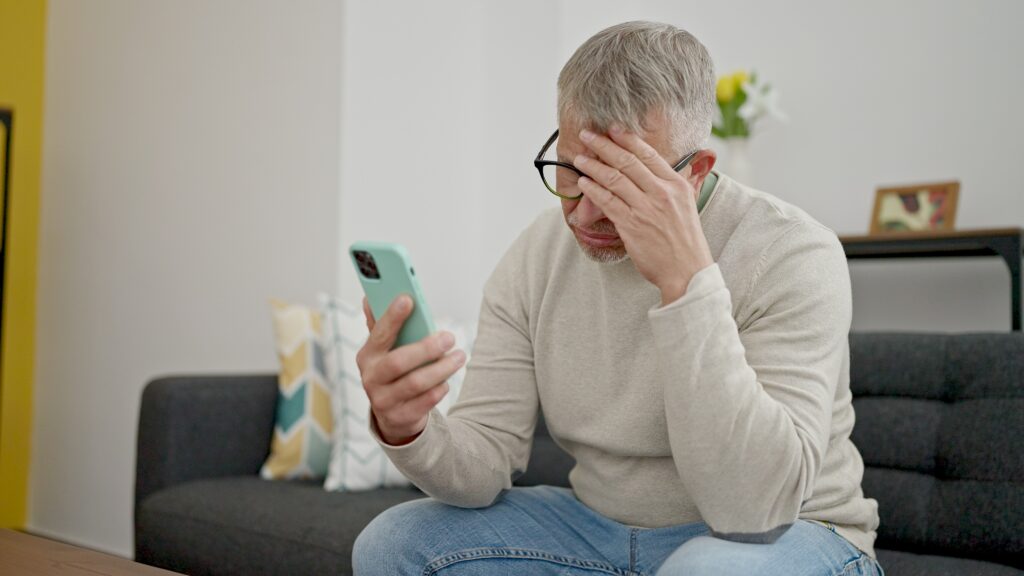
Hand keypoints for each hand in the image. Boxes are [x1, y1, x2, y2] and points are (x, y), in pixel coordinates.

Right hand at [355, 295, 465, 445]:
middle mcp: (371, 378)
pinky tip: (447, 380)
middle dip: (426, 348)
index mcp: (367, 356)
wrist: (393, 415)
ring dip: (441, 368)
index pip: (378, 334)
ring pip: (415, 383)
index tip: (408, 299)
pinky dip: (439, 389)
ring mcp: (384, 400)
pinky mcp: (400, 417)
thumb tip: (368, 298)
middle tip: (450, 337)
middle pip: (399, 362)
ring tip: (459, 356)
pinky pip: (425, 402)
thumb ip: (380, 326)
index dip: (392, 317)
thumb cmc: (393, 372)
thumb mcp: (384, 351)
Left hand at [574, 127, 713, 304]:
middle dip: (604, 145)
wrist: (687, 271)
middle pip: (627, 161)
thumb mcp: (686, 204)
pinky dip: (593, 190)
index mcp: (676, 184)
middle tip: (587, 135)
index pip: (648, 154)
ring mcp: (645, 208)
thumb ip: (670, 185)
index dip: (627, 138)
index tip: (612, 128)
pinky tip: (583, 182)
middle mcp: (661, 193)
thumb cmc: (685, 241)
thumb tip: (653, 171)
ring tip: (579, 157)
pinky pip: (607, 202)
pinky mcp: (631, 225)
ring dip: (593, 165)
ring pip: (614, 179)